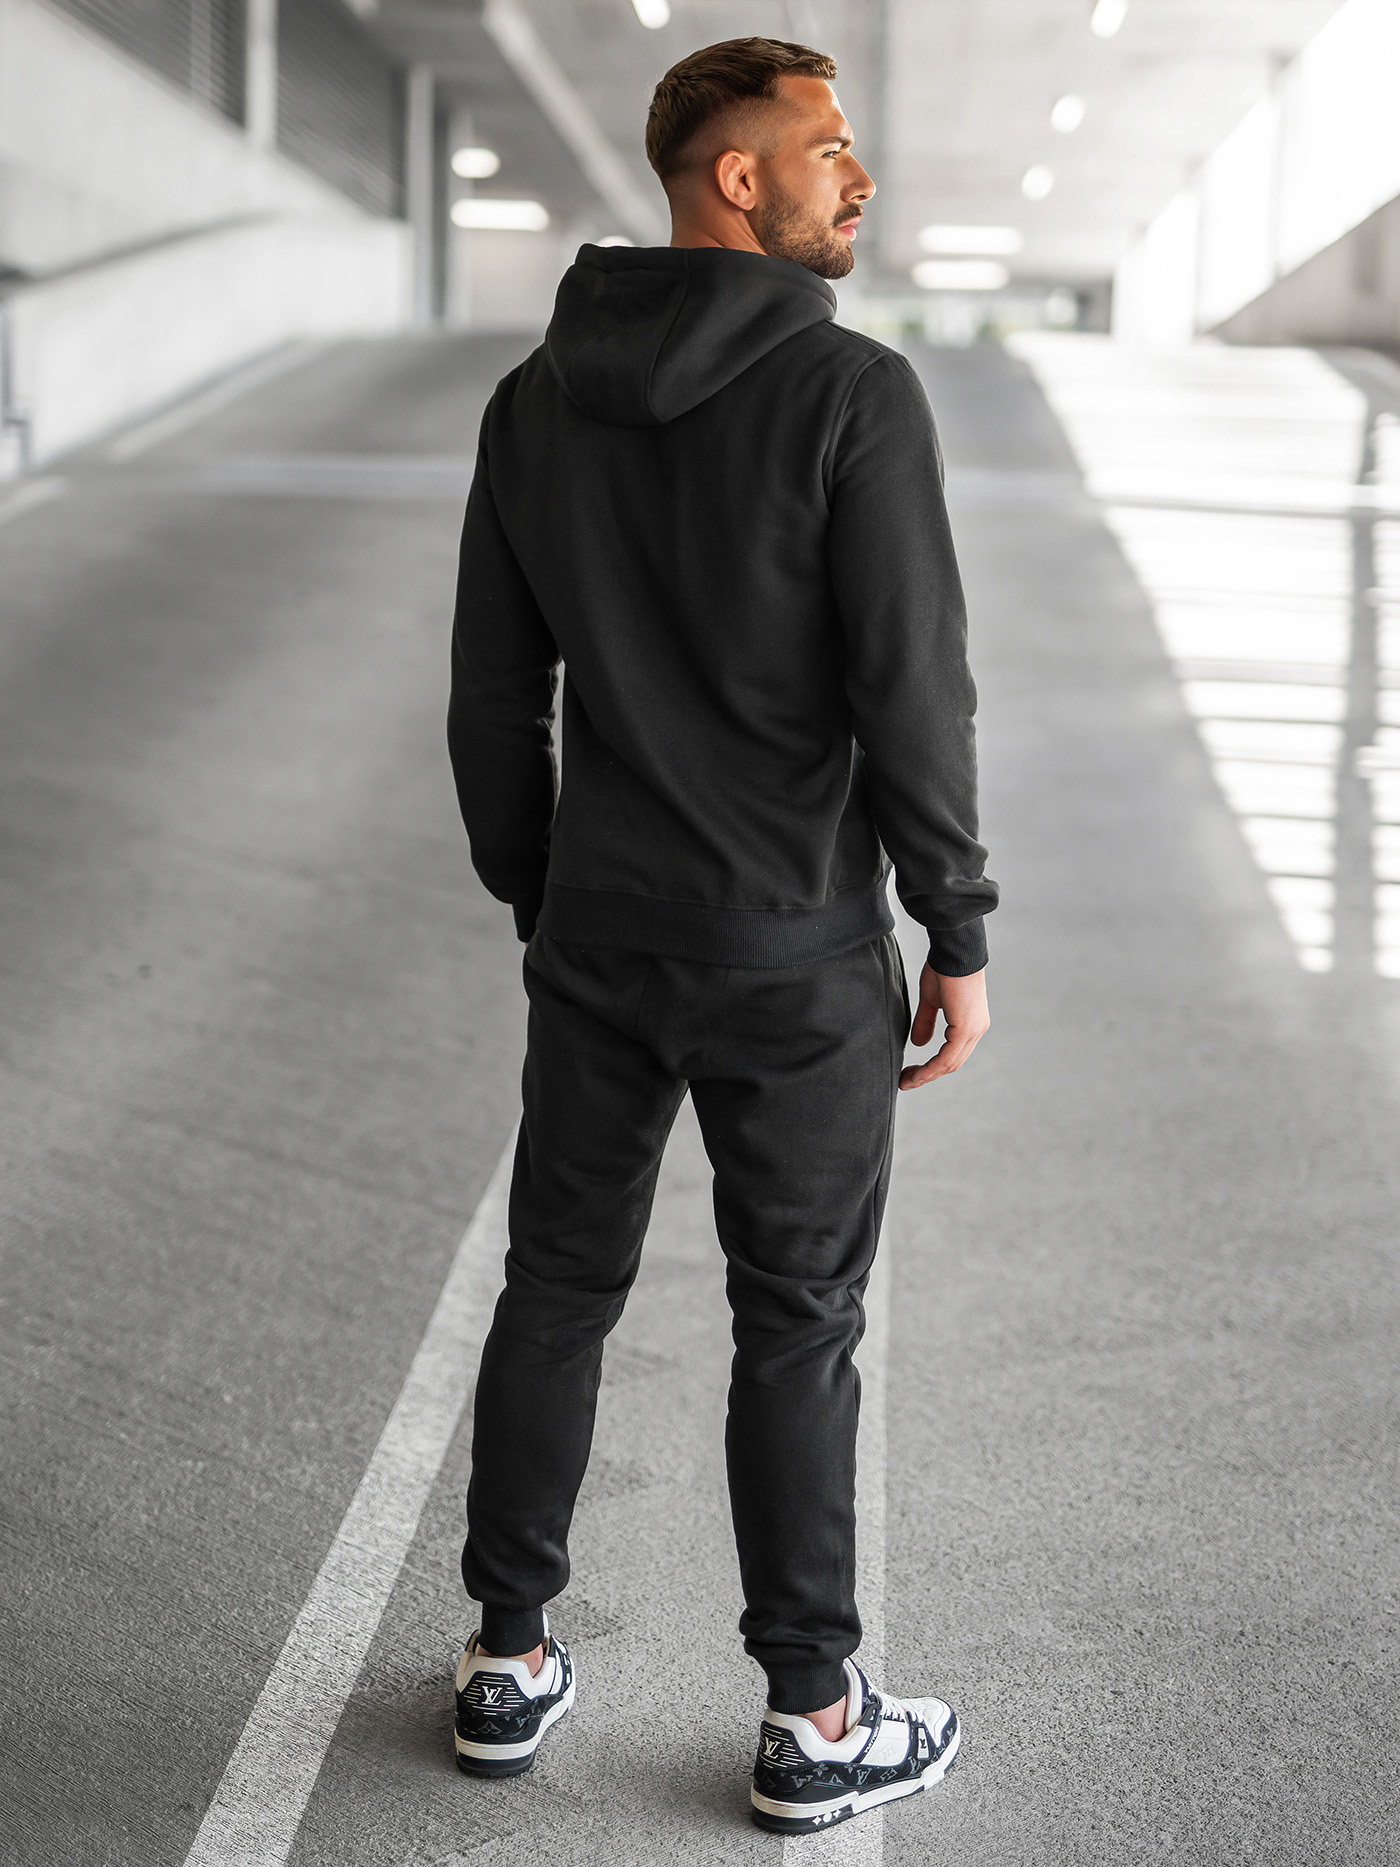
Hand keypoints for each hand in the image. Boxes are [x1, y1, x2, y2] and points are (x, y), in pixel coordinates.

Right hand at [898, 964, 989, 1089]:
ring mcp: (973, 1030)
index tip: (910, 1072)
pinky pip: (947, 1057)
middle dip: (927, 1075)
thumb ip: (926, 1022)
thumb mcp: (932, 1000)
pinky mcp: (966, 1028)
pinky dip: (931, 1068)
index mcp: (970, 1023)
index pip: (952, 1053)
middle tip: (905, 1081)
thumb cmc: (944, 969)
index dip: (932, 1066)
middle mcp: (976, 1029)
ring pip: (950, 1064)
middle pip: (952, 1063)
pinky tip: (917, 1074)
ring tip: (906, 1081)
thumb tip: (919, 1044)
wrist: (954, 952)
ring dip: (927, 1075)